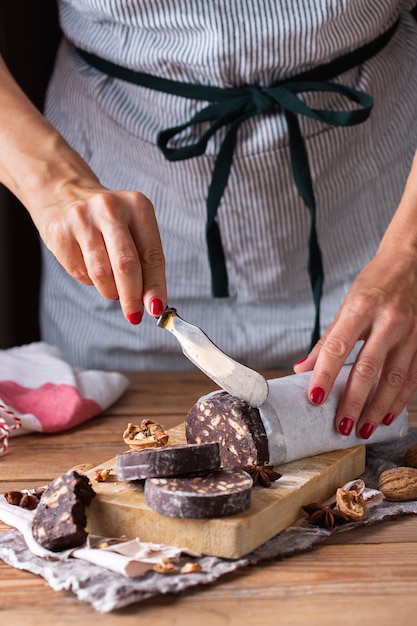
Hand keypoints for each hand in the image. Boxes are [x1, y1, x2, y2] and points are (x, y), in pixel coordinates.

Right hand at [32, 184, 166, 322]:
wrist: (62, 192)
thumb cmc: (107, 218)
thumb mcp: (133, 227)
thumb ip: (144, 261)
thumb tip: (151, 301)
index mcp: (137, 206)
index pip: (152, 255)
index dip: (155, 286)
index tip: (155, 308)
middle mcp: (110, 209)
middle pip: (126, 265)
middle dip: (132, 297)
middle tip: (134, 315)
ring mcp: (81, 220)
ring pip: (101, 274)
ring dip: (110, 291)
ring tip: (113, 289)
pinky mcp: (59, 233)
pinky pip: (80, 273)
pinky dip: (90, 281)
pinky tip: (90, 268)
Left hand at [294, 242, 416, 438]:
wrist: (412, 261)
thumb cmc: (375, 283)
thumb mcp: (347, 304)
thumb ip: (328, 339)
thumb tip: (302, 368)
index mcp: (361, 307)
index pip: (337, 347)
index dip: (324, 375)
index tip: (314, 398)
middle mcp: (388, 320)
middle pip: (368, 368)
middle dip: (353, 401)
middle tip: (341, 426)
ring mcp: (410, 332)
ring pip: (394, 378)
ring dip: (377, 408)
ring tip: (363, 429)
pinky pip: (412, 377)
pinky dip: (400, 399)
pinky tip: (387, 415)